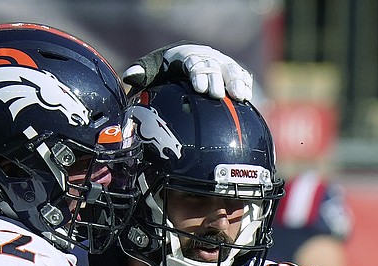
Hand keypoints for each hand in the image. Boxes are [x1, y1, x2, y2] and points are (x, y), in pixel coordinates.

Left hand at [123, 43, 253, 100]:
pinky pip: (241, 76)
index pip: (193, 62)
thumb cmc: (165, 71)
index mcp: (187, 54)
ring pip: (231, 70)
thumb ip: (142, 72)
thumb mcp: (152, 70)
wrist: (183, 68)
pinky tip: (248, 98)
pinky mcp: (231, 74)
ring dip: (236, 82)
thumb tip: (130, 77)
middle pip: (214, 66)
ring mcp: (221, 64)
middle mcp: (206, 56)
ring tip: (240, 97)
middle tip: (216, 95)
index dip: (197, 73)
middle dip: (216, 80)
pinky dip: (245, 85)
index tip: (199, 88)